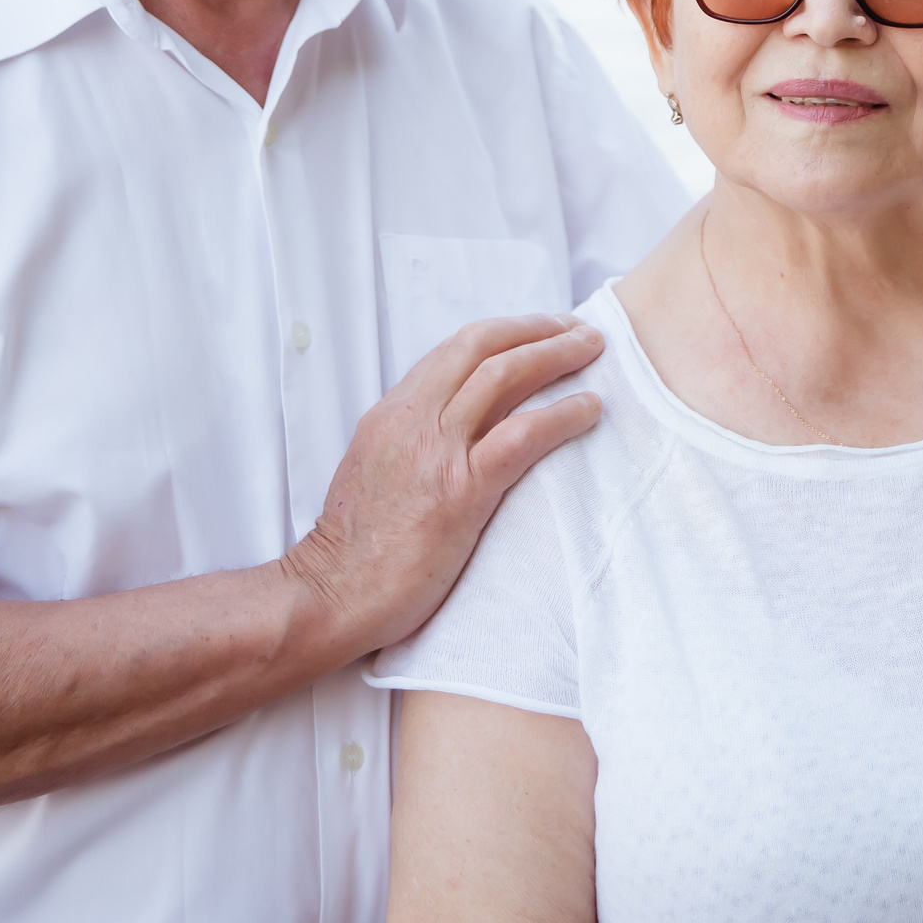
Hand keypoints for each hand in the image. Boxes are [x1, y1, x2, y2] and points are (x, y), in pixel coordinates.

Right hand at [283, 312, 605, 656]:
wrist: (330, 594)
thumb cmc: (355, 549)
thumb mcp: (374, 470)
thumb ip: (410, 441)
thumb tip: (453, 430)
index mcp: (391, 413)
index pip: (453, 350)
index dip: (502, 333)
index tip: (538, 331)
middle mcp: (412, 419)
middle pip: (480, 345)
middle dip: (534, 328)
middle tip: (576, 327)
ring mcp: (436, 451)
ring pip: (503, 376)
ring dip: (556, 355)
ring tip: (592, 349)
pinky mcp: (460, 491)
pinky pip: (521, 436)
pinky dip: (562, 414)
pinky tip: (590, 409)